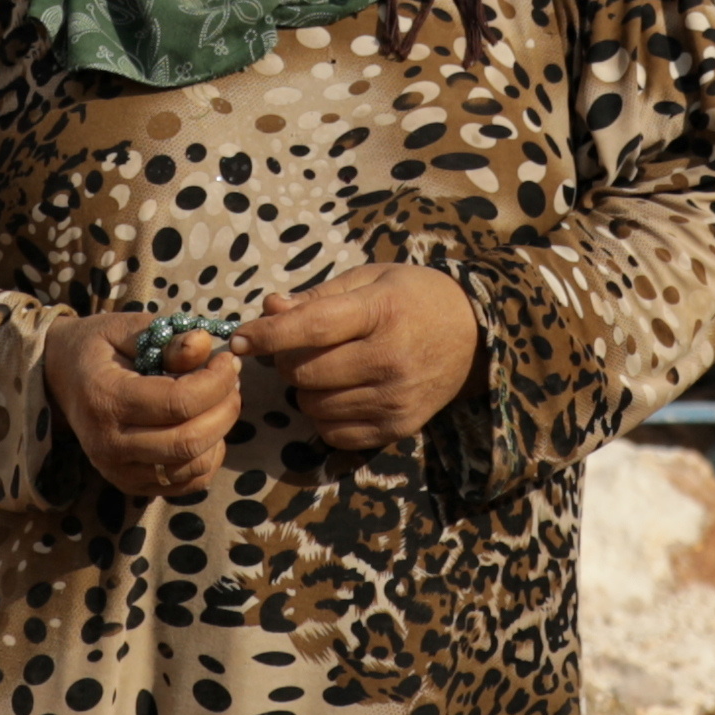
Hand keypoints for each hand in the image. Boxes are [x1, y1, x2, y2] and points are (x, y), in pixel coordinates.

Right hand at [44, 315, 242, 502]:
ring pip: (192, 466)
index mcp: (106, 399)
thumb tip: (207, 346)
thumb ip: (167, 337)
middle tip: (233, 382)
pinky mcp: (131, 484)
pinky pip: (187, 484)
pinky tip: (206, 429)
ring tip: (221, 401)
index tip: (228, 360)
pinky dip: (208, 458)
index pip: (179, 402)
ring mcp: (118, 470)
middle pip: (189, 441)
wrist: (60, 377)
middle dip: (226, 409)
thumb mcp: (127, 329)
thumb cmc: (98, 347)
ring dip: (221, 433)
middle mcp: (109, 443)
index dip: (216, 382)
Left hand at [244, 263, 476, 454]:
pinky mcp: (398, 428)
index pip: (311, 328)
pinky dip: (325, 416)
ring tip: (327, 369)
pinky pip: (334, 434)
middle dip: (286, 361)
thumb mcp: (370, 280)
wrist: (474, 336)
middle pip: (304, 373)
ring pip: (313, 406)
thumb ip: (317, 296)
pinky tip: (342, 394)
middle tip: (297, 348)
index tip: (239, 339)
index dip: (267, 335)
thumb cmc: (413, 298)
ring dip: (306, 389)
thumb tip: (268, 310)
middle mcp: (390, 359)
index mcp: (382, 311)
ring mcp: (395, 399)